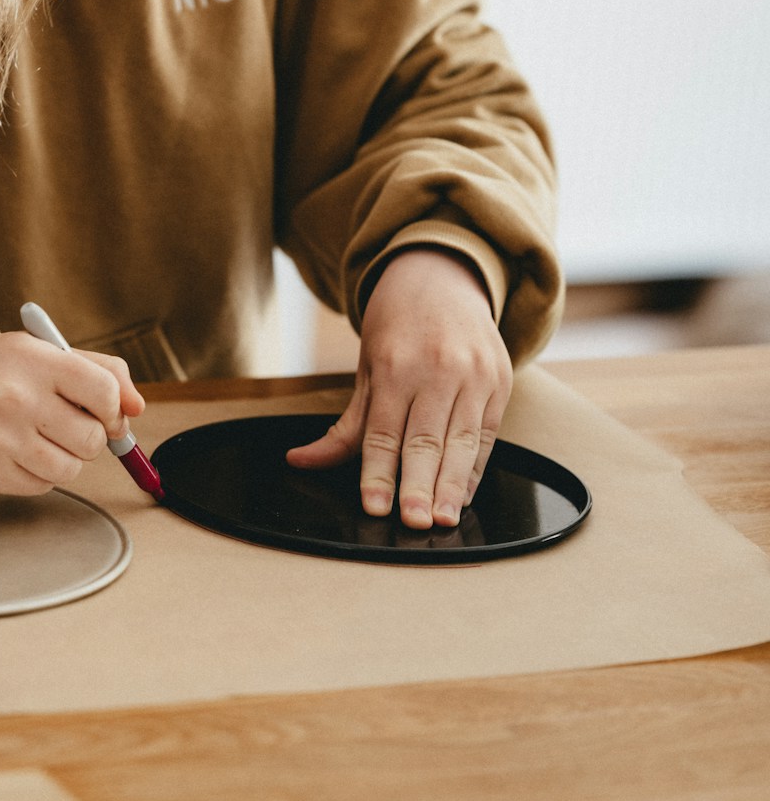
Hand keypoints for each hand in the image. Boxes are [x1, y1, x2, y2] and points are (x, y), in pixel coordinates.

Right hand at [0, 331, 144, 494]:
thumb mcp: (43, 352)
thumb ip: (99, 371)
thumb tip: (136, 408)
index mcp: (35, 362)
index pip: (105, 392)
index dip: (113, 408)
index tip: (103, 411)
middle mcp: (17, 400)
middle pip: (92, 439)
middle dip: (89, 436)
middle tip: (65, 424)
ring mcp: (0, 440)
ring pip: (71, 469)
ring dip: (65, 458)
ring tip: (39, 438)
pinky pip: (41, 485)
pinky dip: (38, 473)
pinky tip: (16, 451)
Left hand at [286, 247, 512, 528]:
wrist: (442, 279)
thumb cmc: (397, 329)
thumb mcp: (365, 369)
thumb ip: (343, 426)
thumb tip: (301, 461)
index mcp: (395, 365)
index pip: (384, 431)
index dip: (379, 472)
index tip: (375, 506)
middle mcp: (437, 370)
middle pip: (426, 440)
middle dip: (418, 486)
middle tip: (412, 522)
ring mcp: (474, 376)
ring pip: (461, 442)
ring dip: (451, 487)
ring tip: (442, 520)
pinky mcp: (500, 382)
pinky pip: (487, 436)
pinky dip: (474, 470)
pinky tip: (463, 496)